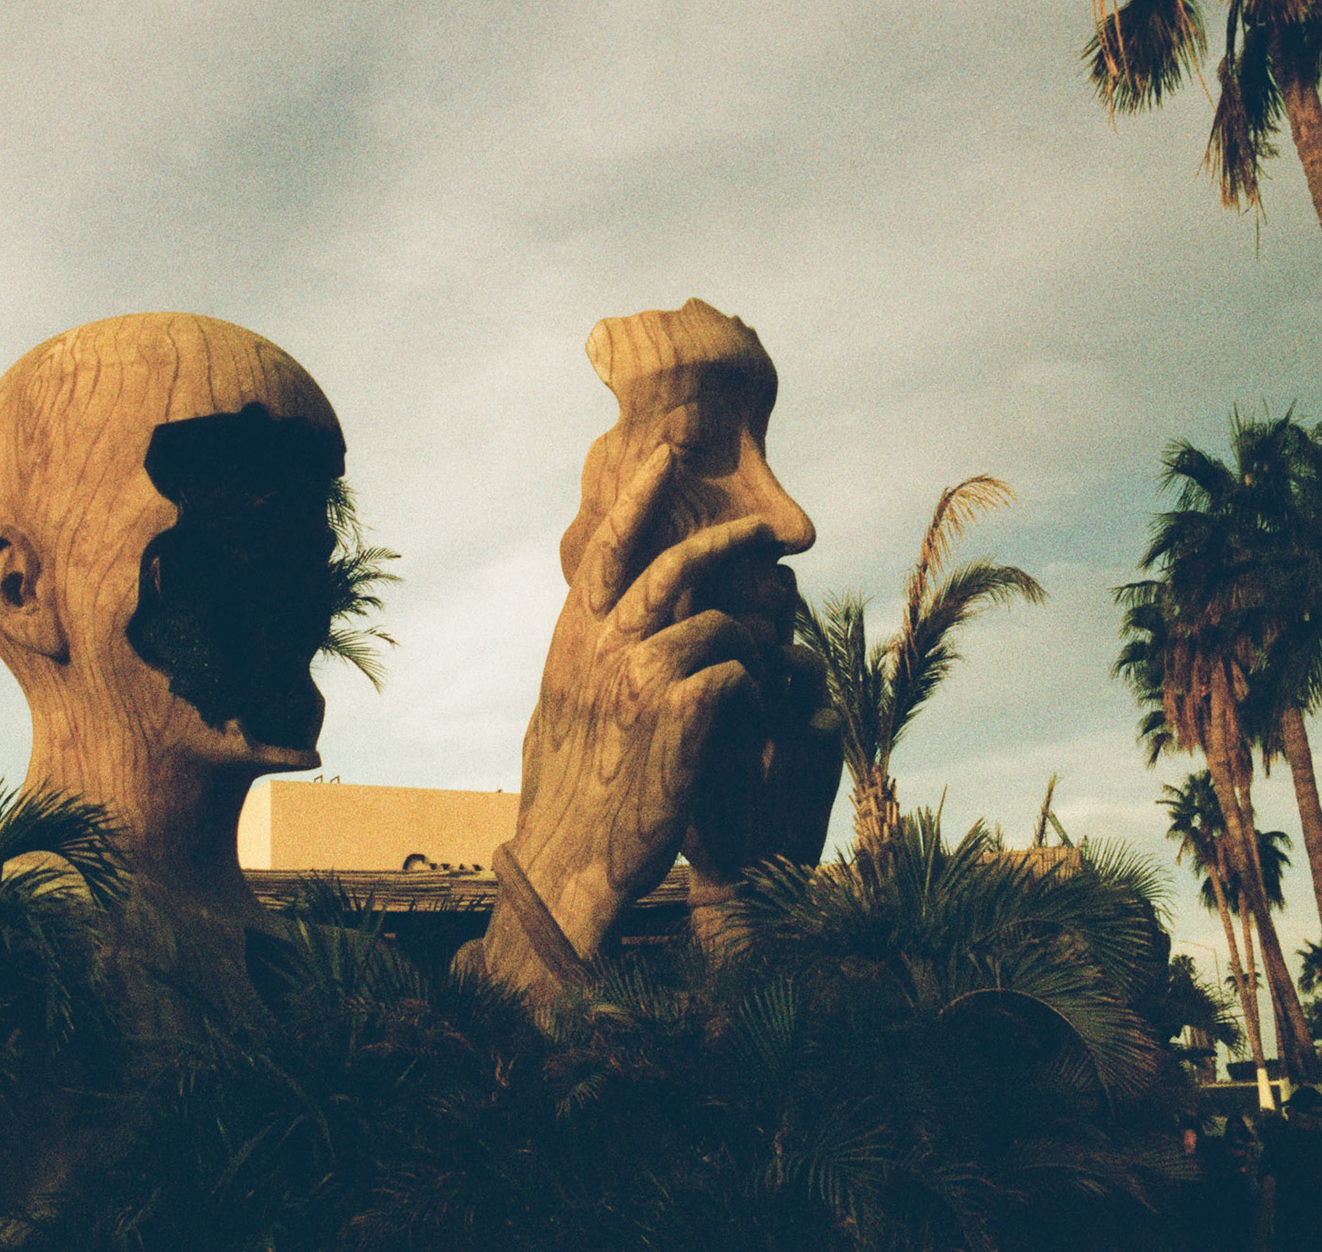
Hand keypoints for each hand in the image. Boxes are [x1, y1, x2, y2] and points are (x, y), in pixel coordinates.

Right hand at [478, 444, 808, 993]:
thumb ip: (581, 665)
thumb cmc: (566, 798)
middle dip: (727, 540)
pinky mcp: (678, 711)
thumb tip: (589, 628)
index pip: (606, 551)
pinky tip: (749, 723)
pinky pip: (738, 673)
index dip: (636, 501)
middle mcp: (602, 647)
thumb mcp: (556, 717)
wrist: (568, 862)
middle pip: (675, 566)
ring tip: (758, 684)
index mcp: (573, 643)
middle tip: (765, 533)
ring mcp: (639, 675)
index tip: (665, 460)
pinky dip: (753, 694)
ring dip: (750, 651)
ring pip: (720, 624)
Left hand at [681, 637, 842, 898]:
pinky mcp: (822, 757)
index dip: (719, 619)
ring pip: (806, 666)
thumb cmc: (688, 823)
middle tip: (750, 630)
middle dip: (763, 625)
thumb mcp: (668, 766)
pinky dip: (825, 715)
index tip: (705, 617)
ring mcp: (791, 726)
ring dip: (798, 659)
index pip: (721, 638)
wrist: (735, 878)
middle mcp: (755, 703)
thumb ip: (663, 721)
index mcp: (715, 698)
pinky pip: (831, 719)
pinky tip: (812, 728)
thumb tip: (638, 666)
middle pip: (768, 636)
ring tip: (782, 667)